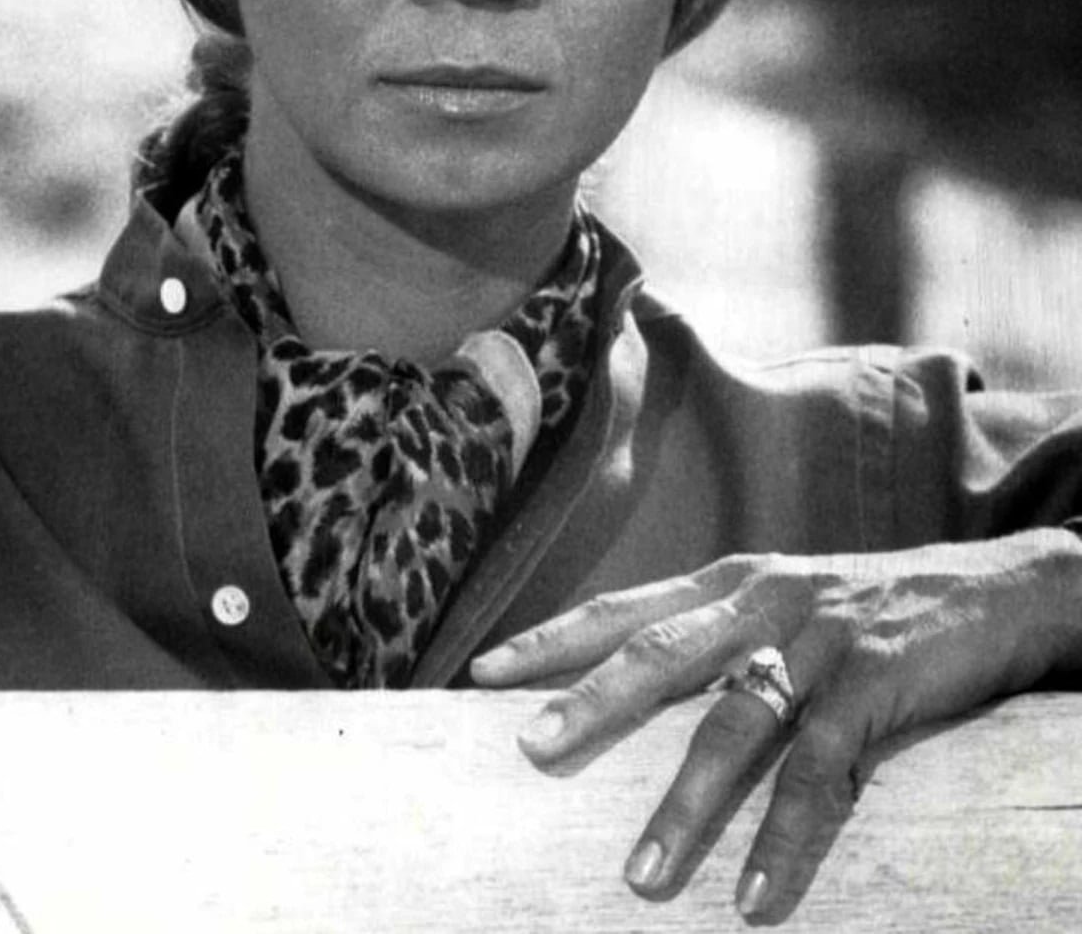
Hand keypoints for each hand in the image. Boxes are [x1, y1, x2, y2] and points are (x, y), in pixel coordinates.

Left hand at [471, 530, 1081, 920]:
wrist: (993, 586)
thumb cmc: (870, 607)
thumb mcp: (783, 604)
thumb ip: (719, 635)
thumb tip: (640, 686)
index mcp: (729, 581)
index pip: (624, 609)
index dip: (552, 639)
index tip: (483, 672)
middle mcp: (760, 600)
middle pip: (659, 654)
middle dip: (591, 704)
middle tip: (531, 752)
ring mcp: (817, 639)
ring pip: (733, 723)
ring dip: (685, 803)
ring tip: (642, 875)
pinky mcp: (876, 681)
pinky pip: (821, 771)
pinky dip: (785, 836)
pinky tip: (755, 895)